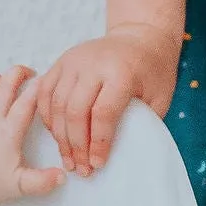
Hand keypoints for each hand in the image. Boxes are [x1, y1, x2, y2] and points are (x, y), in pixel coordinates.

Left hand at [0, 68, 65, 205]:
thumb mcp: (22, 185)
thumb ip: (43, 181)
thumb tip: (62, 176)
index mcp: (9, 132)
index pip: (25, 104)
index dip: (36, 90)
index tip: (44, 81)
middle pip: (4, 87)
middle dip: (17, 74)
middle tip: (27, 72)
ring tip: (4, 78)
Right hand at [34, 26, 180, 176]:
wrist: (140, 35)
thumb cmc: (153, 71)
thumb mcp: (159, 97)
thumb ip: (141, 122)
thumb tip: (121, 155)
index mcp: (121, 72)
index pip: (103, 113)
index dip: (99, 143)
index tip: (98, 164)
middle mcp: (93, 64)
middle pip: (74, 111)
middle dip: (76, 146)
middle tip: (81, 169)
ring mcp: (74, 60)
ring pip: (56, 104)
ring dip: (60, 137)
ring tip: (68, 159)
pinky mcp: (62, 61)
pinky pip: (45, 93)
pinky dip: (48, 117)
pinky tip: (57, 135)